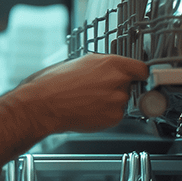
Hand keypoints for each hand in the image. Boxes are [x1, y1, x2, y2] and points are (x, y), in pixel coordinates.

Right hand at [0, 54, 147, 180]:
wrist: (40, 106)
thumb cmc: (50, 84)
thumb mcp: (78, 63)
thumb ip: (100, 65)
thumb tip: (107, 68)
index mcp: (111, 63)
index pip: (141, 68)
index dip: (137, 74)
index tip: (136, 77)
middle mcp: (118, 81)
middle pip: (131, 85)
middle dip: (118, 88)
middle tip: (98, 91)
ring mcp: (117, 101)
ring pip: (122, 102)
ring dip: (109, 102)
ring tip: (86, 101)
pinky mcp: (112, 118)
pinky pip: (114, 116)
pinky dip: (103, 115)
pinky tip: (86, 110)